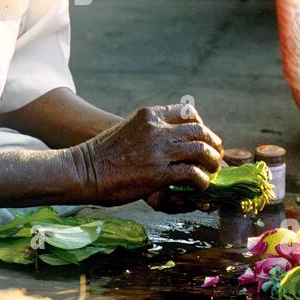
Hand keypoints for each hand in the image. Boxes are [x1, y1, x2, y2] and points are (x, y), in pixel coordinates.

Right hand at [69, 103, 222, 206]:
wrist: (83, 170)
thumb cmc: (100, 154)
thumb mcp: (126, 129)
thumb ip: (148, 131)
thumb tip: (166, 142)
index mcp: (149, 115)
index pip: (187, 112)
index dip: (201, 125)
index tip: (203, 137)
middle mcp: (157, 129)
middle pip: (199, 131)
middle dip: (212, 143)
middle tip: (216, 155)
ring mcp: (159, 150)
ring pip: (201, 150)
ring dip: (211, 162)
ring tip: (212, 171)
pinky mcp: (159, 173)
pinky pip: (193, 174)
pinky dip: (202, 180)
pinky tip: (200, 186)